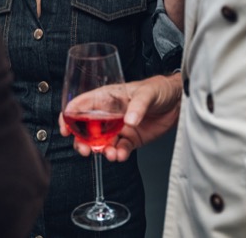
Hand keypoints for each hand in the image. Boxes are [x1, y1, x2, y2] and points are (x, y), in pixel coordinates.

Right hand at [59, 74, 182, 161]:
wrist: (179, 102)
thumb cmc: (160, 89)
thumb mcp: (147, 92)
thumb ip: (138, 106)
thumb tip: (129, 121)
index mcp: (107, 97)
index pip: (82, 105)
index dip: (70, 116)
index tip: (66, 129)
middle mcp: (110, 113)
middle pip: (88, 128)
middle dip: (83, 140)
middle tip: (84, 150)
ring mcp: (120, 127)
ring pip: (102, 142)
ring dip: (102, 150)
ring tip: (109, 154)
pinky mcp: (131, 139)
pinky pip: (120, 149)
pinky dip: (119, 154)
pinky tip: (121, 155)